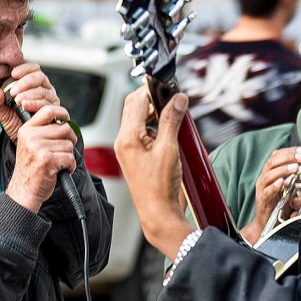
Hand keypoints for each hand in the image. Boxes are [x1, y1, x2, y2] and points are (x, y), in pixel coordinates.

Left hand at [0, 63, 60, 140]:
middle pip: (40, 77)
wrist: (26, 142)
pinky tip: (25, 105)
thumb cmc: (16, 123)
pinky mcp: (57, 112)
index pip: (34, 69)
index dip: (25, 68)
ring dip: (30, 94)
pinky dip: (36, 103)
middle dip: (26, 82)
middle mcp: (46, 90)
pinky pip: (49, 104)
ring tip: (17, 100)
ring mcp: (52, 101)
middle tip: (13, 91)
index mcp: (35, 85)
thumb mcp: (1, 113)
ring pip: (44, 91)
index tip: (13, 73)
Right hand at [0, 64, 75, 212]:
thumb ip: (44, 132)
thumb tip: (66, 121)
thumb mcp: (31, 145)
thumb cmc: (31, 168)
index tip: (66, 118)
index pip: (48, 110)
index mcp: (26, 130)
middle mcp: (31, 136)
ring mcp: (38, 148)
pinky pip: (70, 158)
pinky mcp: (48, 160)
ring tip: (56, 163)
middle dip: (69, 141)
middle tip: (61, 152)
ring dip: (68, 156)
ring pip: (69, 145)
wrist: (24, 191)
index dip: (62, 112)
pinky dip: (69, 167)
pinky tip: (59, 171)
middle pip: (64, 129)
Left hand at [114, 86, 193, 260]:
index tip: (170, 88)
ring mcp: (127, 149)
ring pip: (138, 119)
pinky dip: (155, 128)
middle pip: (135, 107)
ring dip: (155, 114)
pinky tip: (169, 134)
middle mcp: (123, 141)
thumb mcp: (169, 148)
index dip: (153, 90)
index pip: (136, 100)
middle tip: (173, 101)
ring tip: (174, 118)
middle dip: (153, 100)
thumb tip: (177, 99)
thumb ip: (172, 120)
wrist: (158, 212)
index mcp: (128, 137)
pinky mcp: (134, 156)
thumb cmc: (160, 186)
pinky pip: (142, 133)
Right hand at [240, 146, 300, 243]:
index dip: (290, 151)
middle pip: (272, 162)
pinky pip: (267, 191)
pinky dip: (274, 186)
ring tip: (295, 167)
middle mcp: (264, 178)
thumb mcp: (289, 187)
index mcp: (270, 172)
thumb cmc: (279, 204)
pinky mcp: (262, 200)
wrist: (267, 224)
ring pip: (269, 175)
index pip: (277, 156)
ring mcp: (262, 189)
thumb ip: (296, 177)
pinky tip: (282, 182)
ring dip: (283, 170)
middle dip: (288, 157)